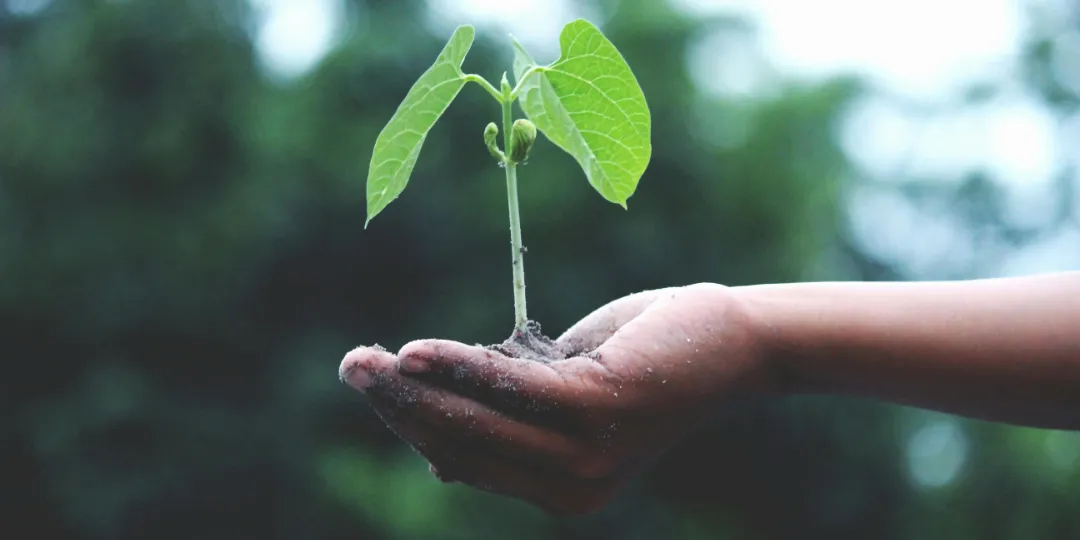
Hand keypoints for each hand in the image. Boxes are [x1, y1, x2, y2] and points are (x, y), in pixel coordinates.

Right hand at [339, 283, 770, 514]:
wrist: (730, 341)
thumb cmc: (643, 359)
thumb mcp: (565, 394)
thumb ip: (510, 420)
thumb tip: (435, 456)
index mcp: (560, 490)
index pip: (466, 460)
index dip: (413, 424)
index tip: (374, 385)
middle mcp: (571, 488)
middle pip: (462, 445)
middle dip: (399, 407)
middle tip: (350, 367)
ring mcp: (586, 456)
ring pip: (477, 422)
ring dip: (414, 389)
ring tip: (365, 361)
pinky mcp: (598, 411)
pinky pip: (511, 388)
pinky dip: (460, 367)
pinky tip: (417, 352)